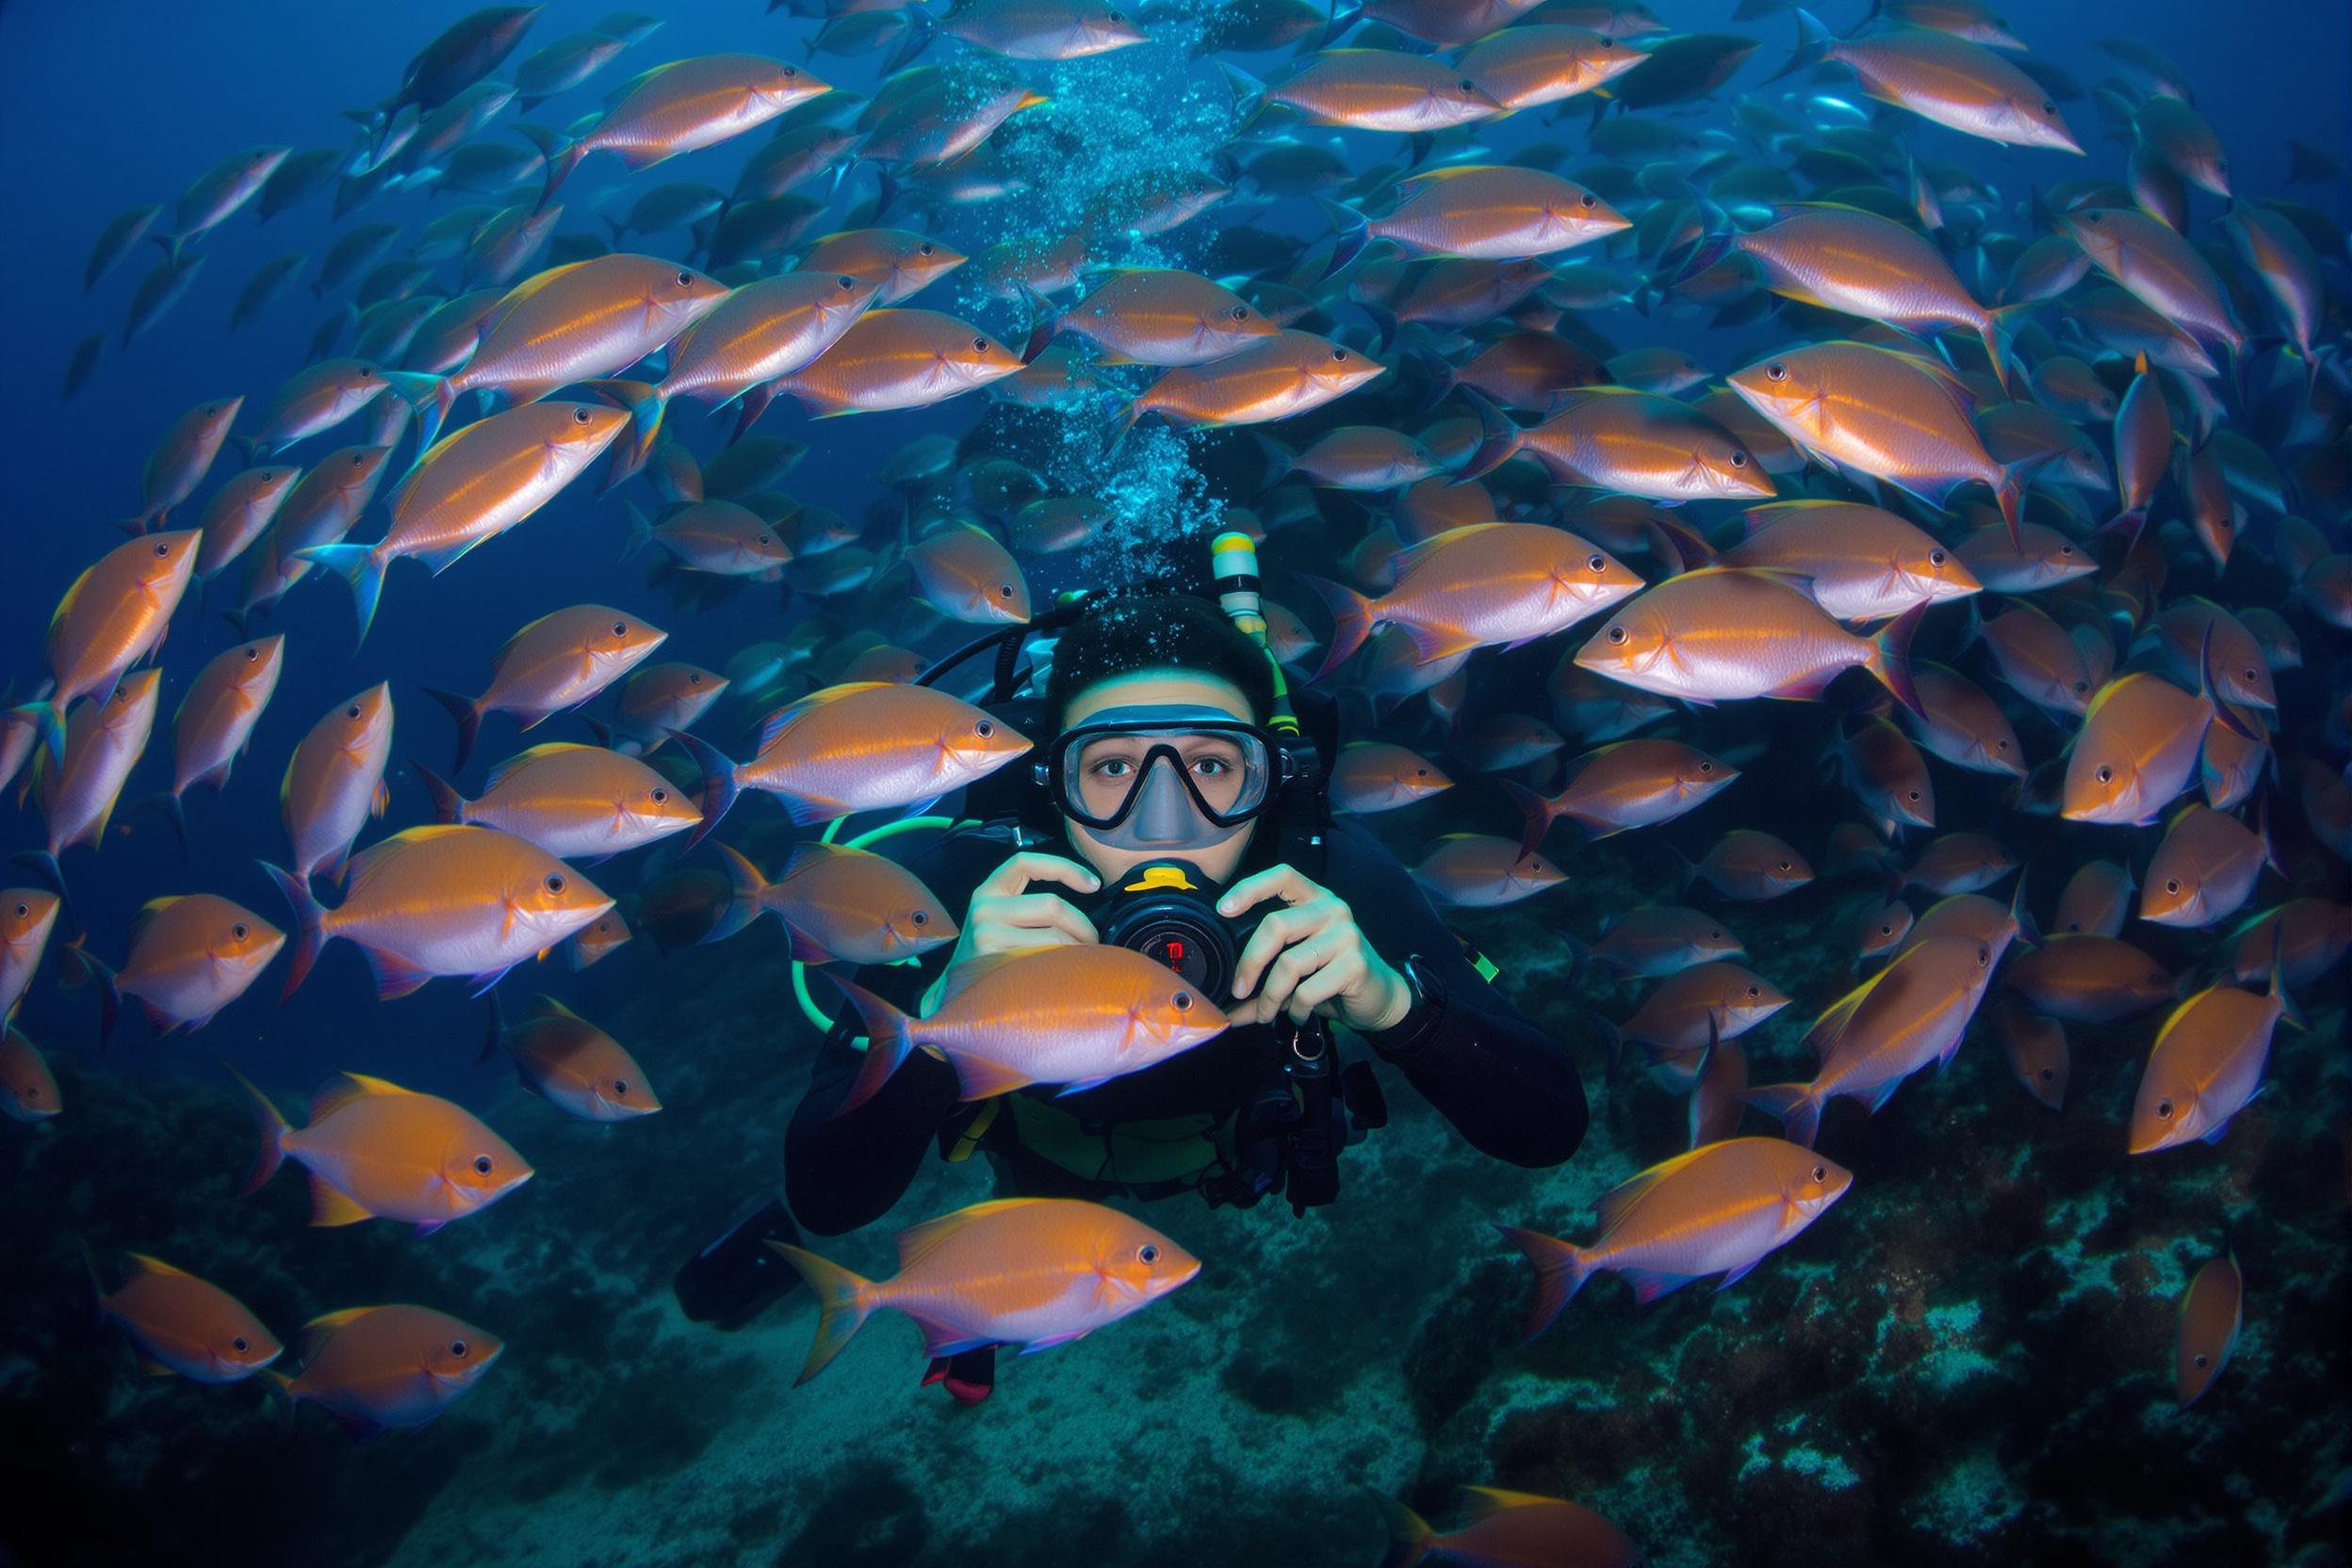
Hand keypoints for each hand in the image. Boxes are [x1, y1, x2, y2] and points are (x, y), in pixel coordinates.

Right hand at [925, 853, 1100, 1015]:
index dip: (1064, 867)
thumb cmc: (990, 954)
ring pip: (1053, 935)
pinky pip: (1045, 959)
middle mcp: (984, 908)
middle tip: (1092, 941)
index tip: (1094, 883)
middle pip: (1051, 905)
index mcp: (988, 891)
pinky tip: (1067, 973)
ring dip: (1078, 948)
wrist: (956, 993)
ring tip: (1082, 959)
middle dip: (1083, 924)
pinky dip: (1064, 965)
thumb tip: (1086, 895)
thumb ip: (1029, 903)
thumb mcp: (999, 918)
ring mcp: (987, 935)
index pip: (1026, 862)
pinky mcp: (994, 961)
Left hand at [1219, 865, 1412, 1031]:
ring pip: (1289, 964)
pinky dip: (1296, 1009)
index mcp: (1315, 899)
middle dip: (1249, 963)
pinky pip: (1308, 990)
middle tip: (1238, 990)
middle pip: (1275, 925)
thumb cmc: (1332, 976)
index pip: (1281, 876)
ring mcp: (1346, 935)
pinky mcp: (1355, 964)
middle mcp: (1332, 909)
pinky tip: (1299, 1015)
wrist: (1381, 998)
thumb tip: (1224, 1007)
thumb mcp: (1297, 969)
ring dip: (1270, 996)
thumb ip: (1263, 979)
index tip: (1223, 910)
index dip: (1249, 888)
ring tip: (1266, 1013)